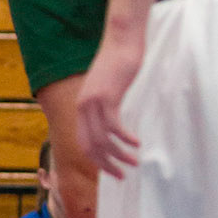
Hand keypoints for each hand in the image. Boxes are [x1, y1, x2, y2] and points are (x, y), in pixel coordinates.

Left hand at [78, 22, 145, 177]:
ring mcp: (93, 102)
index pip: (84, 143)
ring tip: (134, 162)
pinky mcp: (107, 96)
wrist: (120, 42)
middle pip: (90, 146)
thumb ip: (105, 106)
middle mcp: (83, 107)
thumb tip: (111, 123)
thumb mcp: (107, 89)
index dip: (97, 161)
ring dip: (119, 154)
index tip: (113, 172)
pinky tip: (136, 143)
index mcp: (81, 107)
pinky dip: (125, 137)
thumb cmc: (117, 65)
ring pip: (102, 139)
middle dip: (106, 164)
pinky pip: (114, 125)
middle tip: (122, 175)